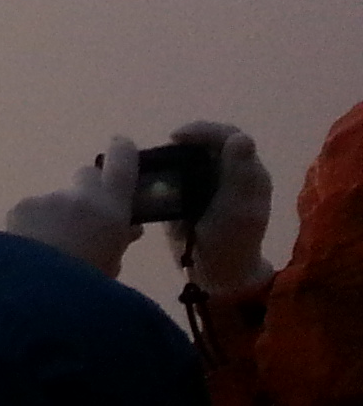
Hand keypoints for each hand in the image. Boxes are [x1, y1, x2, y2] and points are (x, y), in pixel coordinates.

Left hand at [4, 145, 139, 276]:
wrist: (38, 294)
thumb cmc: (88, 288)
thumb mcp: (114, 266)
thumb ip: (118, 241)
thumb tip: (127, 228)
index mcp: (111, 210)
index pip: (122, 166)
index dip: (123, 152)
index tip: (121, 143)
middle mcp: (78, 196)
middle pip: (85, 176)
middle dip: (87, 191)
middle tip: (85, 218)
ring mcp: (45, 200)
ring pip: (55, 202)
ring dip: (55, 218)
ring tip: (49, 251)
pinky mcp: (17, 209)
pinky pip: (30, 215)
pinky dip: (32, 228)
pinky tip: (28, 253)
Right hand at [166, 123, 274, 297]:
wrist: (219, 275)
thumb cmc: (231, 242)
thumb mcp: (237, 209)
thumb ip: (239, 174)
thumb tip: (240, 136)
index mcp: (250, 174)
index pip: (229, 136)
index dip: (204, 131)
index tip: (175, 138)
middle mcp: (234, 173)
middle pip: (210, 141)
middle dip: (187, 140)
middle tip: (163, 149)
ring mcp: (215, 182)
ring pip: (195, 153)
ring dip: (176, 153)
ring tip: (157, 161)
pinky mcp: (197, 192)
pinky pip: (183, 170)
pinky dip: (169, 167)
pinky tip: (156, 174)